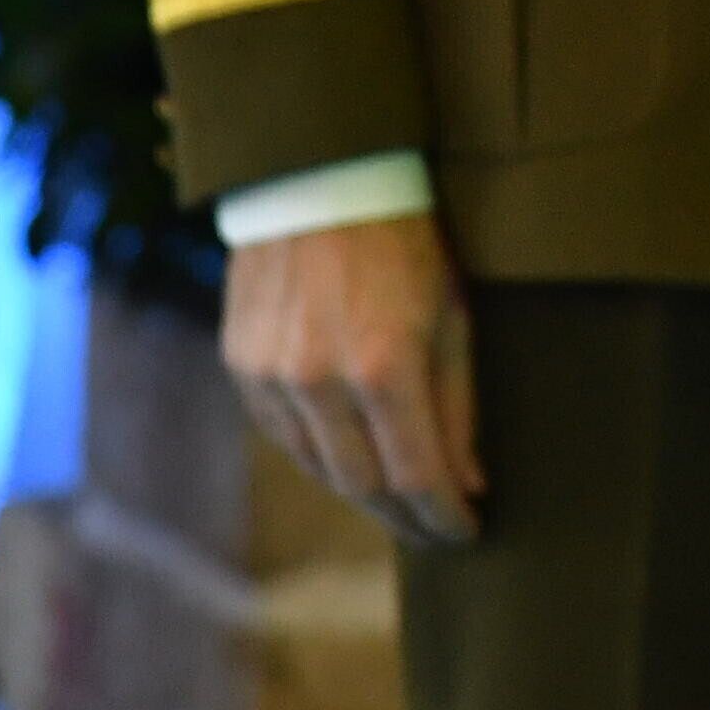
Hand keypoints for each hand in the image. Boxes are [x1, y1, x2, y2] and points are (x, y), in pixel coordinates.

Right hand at [218, 215, 480, 544]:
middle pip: (363, 485)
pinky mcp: (240, 364)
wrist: (319, 178)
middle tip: (435, 527)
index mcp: (385, 365)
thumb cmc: (406, 240)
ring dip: (362, 492)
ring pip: (319, 466)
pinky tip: (347, 459)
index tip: (468, 531)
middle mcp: (319, 379)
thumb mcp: (453, 312)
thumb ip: (459, 403)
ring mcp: (271, 374)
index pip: (417, 475)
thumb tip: (470, 481)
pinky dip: (319, 455)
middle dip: (406, 516)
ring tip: (399, 501)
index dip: (444, 515)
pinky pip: (282, 435)